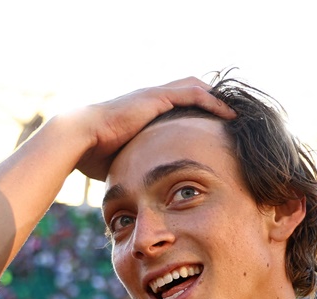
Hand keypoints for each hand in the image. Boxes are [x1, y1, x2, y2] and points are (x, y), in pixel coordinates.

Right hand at [69, 78, 235, 180]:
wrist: (80, 140)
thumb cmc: (94, 156)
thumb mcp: (123, 163)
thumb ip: (135, 169)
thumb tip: (141, 192)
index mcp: (143, 113)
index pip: (177, 106)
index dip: (197, 113)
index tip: (214, 128)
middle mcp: (150, 100)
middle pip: (190, 91)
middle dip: (212, 101)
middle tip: (231, 116)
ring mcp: (154, 96)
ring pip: (195, 88)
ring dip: (217, 99)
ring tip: (236, 113)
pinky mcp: (157, 97)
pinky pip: (193, 94)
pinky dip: (213, 101)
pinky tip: (228, 113)